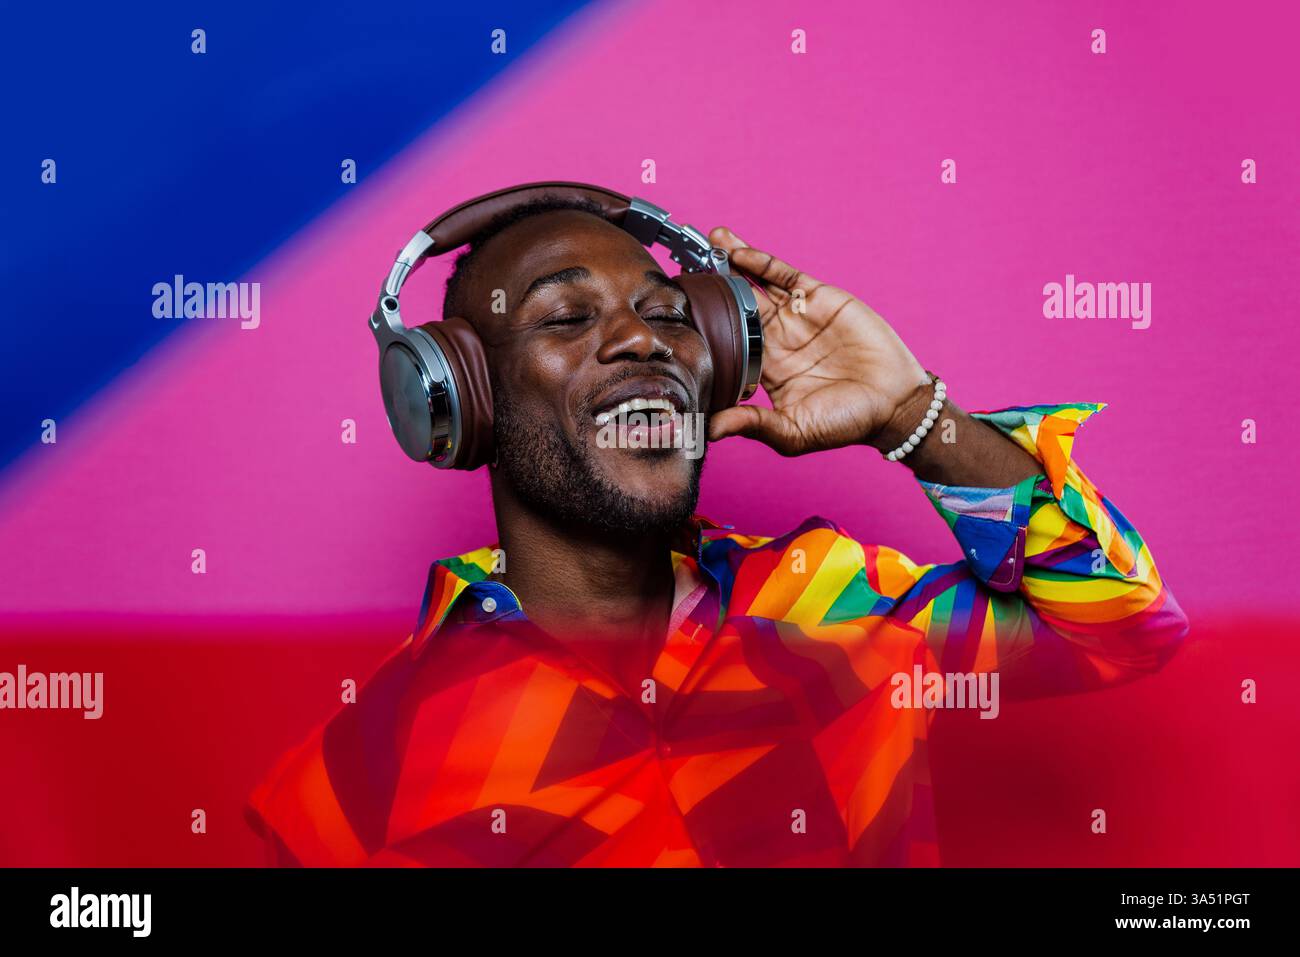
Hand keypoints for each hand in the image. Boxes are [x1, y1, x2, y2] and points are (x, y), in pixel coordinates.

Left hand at [705, 226, 930, 455]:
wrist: (893, 403)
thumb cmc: (845, 424)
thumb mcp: (793, 432)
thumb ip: (752, 424)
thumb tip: (709, 431)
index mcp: (764, 368)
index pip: (724, 342)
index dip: (702, 328)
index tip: (674, 316)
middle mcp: (775, 338)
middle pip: (734, 307)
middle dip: (711, 287)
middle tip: (682, 271)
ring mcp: (796, 316)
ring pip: (755, 284)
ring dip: (731, 263)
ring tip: (707, 242)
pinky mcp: (818, 298)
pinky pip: (783, 275)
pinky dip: (760, 262)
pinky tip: (737, 252)